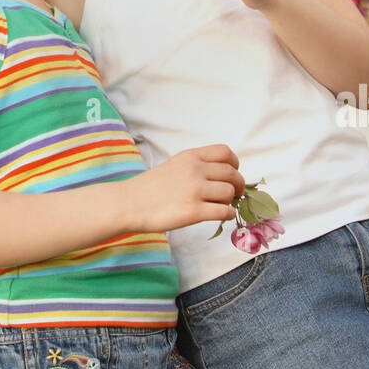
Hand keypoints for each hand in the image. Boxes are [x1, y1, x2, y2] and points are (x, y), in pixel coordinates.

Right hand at [122, 145, 244, 233]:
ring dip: (230, 201)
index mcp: (190, 156)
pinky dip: (228, 214)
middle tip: (236, 194)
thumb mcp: (174, 164)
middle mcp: (195, 170)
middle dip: (238, 185)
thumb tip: (222, 175)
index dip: (235, 164)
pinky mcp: (194, 211)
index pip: (225, 152)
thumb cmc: (150, 186)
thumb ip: (196, 165)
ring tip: (222, 205)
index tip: (233, 174)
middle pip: (232, 174)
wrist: (129, 203)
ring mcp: (195, 190)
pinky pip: (224, 211)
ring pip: (229, 193)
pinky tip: (221, 215)